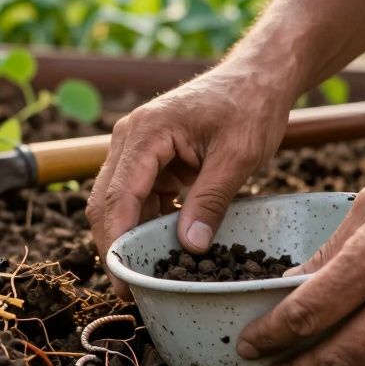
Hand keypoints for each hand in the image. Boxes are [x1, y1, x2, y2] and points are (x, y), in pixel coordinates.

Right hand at [86, 67, 290, 298]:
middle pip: (106, 202)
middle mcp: (130, 138)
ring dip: (131, 237)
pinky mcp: (149, 158)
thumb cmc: (249, 105)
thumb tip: (189, 249)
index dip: (116, 242)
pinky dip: (148, 223)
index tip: (124, 280)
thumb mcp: (238, 156)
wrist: (257, 76)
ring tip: (149, 275)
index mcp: (146, 132)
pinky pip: (139, 197)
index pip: (118, 196)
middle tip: (131, 289)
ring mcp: (136, 148)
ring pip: (119, 203)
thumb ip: (211, 201)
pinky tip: (165, 248)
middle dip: (114, 246)